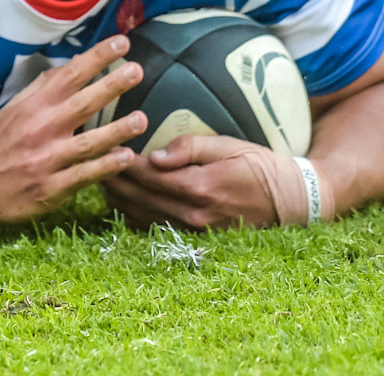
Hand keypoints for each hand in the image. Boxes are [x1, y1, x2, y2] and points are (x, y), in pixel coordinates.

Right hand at [0, 35, 148, 225]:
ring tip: (141, 119)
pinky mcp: (51, 187)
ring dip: (116, 130)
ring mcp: (47, 159)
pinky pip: (84, 175)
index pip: (69, 75)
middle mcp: (41, 129)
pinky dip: (105, 166)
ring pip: (87, 143)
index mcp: (34, 106)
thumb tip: (74, 64)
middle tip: (136, 71)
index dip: (96, 57)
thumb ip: (44, 88)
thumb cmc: (0, 142)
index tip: (121, 43)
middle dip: (110, 86)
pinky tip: (125, 157)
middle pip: (81, 104)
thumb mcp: (15, 108)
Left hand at [103, 135, 316, 229]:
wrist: (291, 201)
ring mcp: (193, 230)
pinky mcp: (197, 238)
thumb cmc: (259, 166)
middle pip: (138, 198)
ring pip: (142, 216)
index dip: (121, 162)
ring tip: (101, 182)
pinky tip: (122, 204)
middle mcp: (191, 213)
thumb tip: (154, 155)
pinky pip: (156, 229)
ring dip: (119, 200)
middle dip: (112, 180)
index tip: (105, 146)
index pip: (145, 175)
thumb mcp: (228, 145)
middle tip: (93, 162)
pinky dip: (134, 216)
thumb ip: (189, 148)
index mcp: (198, 187)